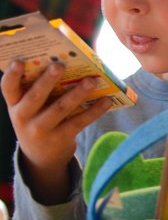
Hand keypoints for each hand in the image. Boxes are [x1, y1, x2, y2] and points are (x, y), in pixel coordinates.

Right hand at [1, 59, 111, 202]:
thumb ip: (36, 91)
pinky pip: (79, 122)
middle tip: (59, 65)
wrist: (41, 158)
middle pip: (35, 97)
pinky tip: (106, 100)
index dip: (11, 75)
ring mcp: (41, 130)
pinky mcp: (61, 138)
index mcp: (14, 105)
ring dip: (77, 93)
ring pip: (60, 108)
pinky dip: (94, 110)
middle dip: (47, 81)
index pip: (7, 88)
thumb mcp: (28, 109)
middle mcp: (24, 117)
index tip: (19, 61)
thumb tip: (63, 65)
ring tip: (91, 81)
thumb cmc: (37, 121)